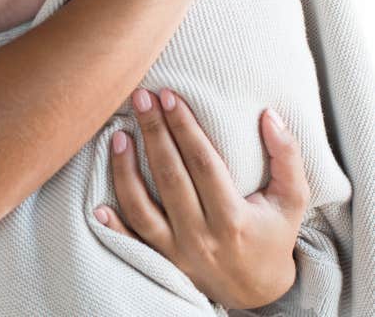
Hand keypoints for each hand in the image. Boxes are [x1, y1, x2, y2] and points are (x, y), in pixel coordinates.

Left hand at [93, 90, 309, 309]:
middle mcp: (202, 236)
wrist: (259, 293)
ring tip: (118, 134)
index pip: (203, 163)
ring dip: (125, 170)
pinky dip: (114, 225)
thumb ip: (287, 157)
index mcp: (234, 218)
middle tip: (141, 97)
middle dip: (153, 132)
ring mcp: (178, 253)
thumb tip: (269, 114)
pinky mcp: (162, 263)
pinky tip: (98, 202)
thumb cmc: (272, 236)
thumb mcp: (291, 200)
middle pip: (170, 177)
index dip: (184, 127)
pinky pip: (132, 242)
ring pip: (142, 208)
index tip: (169, 95)